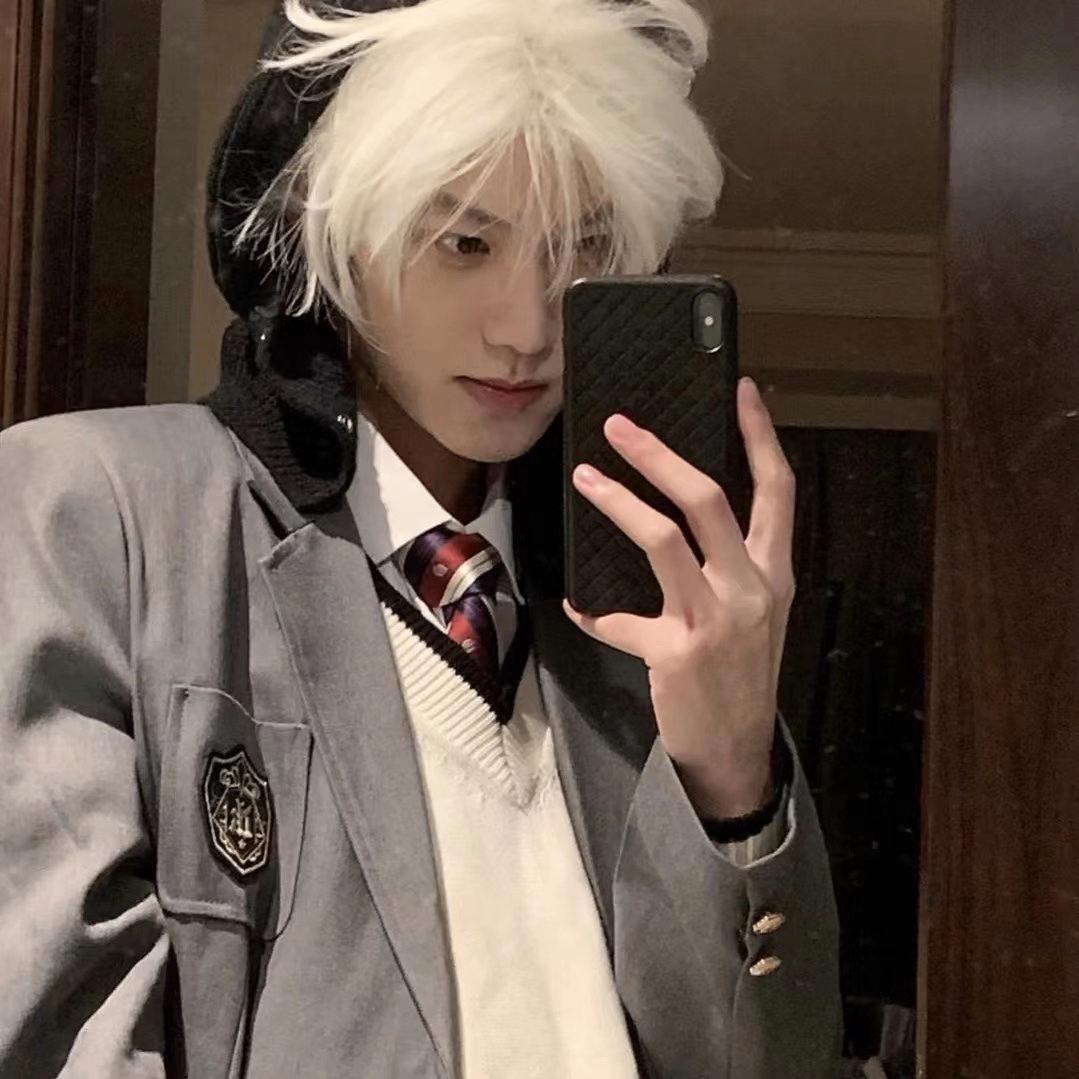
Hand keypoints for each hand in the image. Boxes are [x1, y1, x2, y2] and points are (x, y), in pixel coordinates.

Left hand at [563, 377, 795, 818]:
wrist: (738, 752)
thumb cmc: (741, 676)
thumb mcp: (754, 616)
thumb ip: (727, 569)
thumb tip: (674, 524)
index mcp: (774, 573)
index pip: (777, 490)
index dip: (761, 436)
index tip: (744, 389)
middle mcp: (751, 588)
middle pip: (709, 499)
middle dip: (660, 455)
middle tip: (620, 426)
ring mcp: (715, 619)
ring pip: (662, 539)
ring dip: (618, 502)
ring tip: (587, 477)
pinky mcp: (676, 652)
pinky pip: (619, 619)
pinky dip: (593, 610)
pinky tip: (576, 605)